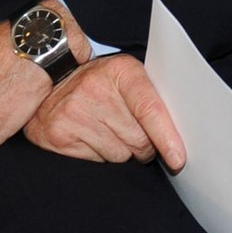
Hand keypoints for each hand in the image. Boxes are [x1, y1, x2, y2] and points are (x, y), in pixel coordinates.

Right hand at [23, 54, 184, 170]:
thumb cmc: (102, 83)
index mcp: (121, 70)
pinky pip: (98, 161)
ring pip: (120, 155)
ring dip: (124, 151)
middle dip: (146, 146)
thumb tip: (179, 134)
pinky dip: (103, 155)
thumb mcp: (127, 76)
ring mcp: (74, 112)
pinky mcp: (59, 136)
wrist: (52, 84)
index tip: (178, 158)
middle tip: (140, 137)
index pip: (149, 108)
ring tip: (113, 132)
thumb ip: (151, 97)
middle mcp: (96, 89)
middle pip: (138, 138)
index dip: (166, 136)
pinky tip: (95, 137)